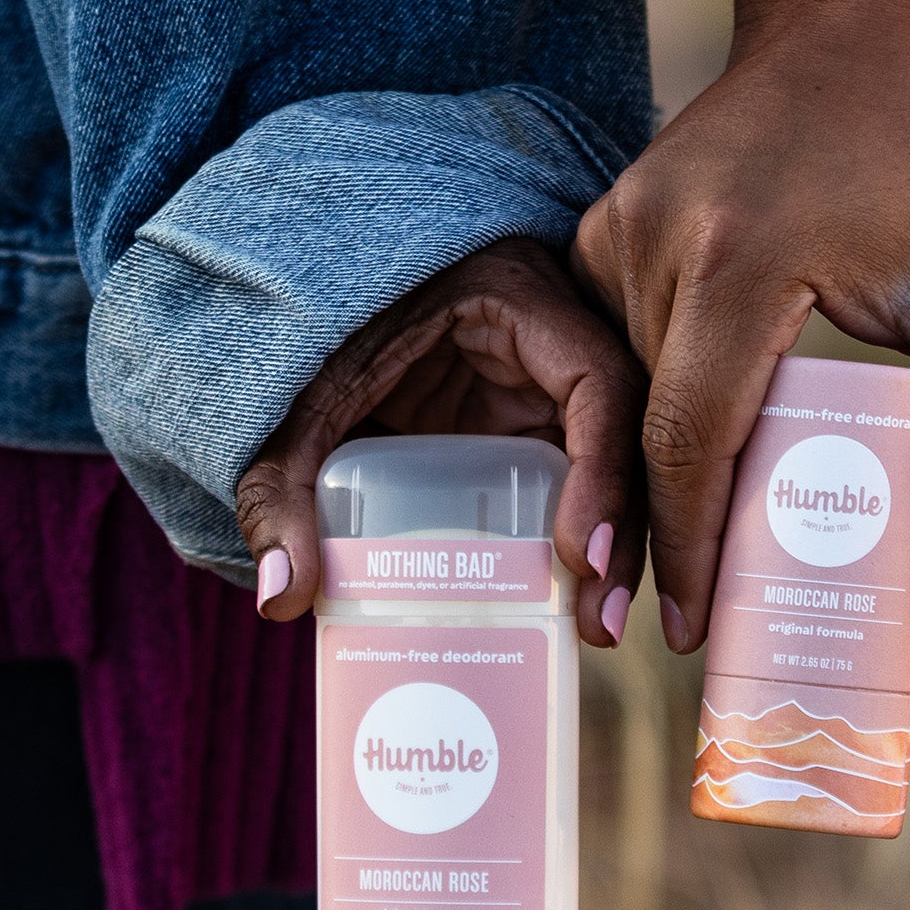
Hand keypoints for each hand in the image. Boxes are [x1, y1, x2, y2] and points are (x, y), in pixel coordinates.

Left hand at [235, 241, 651, 645]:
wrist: (311, 279)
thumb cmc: (318, 322)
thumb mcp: (299, 396)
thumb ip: (281, 481)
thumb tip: (284, 597)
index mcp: (516, 299)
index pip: (598, 381)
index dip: (604, 470)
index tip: (579, 555)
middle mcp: (553, 339)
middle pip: (627, 435)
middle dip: (622, 532)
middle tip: (596, 623)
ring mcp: (547, 383)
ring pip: (611, 464)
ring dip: (612, 543)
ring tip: (588, 629)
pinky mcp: (530, 419)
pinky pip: (569, 477)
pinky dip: (572, 533)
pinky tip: (560, 599)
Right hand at [573, 0, 909, 650]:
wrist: (869, 20)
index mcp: (742, 262)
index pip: (688, 444)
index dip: (688, 552)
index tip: (692, 632)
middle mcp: (659, 239)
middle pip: (648, 429)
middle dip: (667, 535)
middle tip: (693, 625)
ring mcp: (624, 221)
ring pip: (631, 390)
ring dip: (664, 469)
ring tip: (700, 557)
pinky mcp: (613, 216)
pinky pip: (622, 338)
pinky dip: (656, 398)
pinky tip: (692, 449)